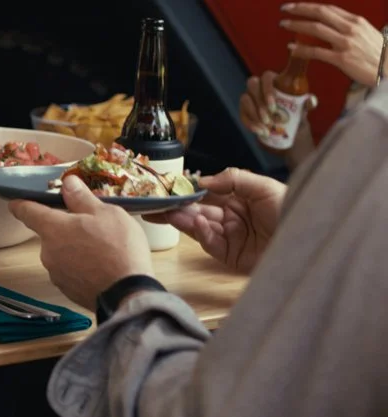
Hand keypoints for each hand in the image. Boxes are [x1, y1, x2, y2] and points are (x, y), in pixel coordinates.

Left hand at [8, 176, 153, 311]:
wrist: (128, 294)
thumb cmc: (118, 248)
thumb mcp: (105, 213)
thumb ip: (81, 198)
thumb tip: (67, 183)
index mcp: (53, 229)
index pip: (26, 211)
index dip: (21, 204)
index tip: (16, 201)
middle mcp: (47, 251)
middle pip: (49, 233)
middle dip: (65, 228)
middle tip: (91, 226)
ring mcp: (55, 273)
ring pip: (61, 253)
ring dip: (74, 248)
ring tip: (102, 249)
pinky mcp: (66, 290)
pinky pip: (70, 271)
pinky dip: (81, 267)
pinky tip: (101, 267)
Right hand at [144, 168, 285, 272]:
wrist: (311, 242)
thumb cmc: (293, 209)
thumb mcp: (265, 186)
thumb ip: (234, 179)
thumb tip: (202, 181)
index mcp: (239, 198)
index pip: (207, 193)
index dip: (187, 189)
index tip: (167, 186)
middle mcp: (231, 217)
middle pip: (198, 210)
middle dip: (177, 206)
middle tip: (154, 202)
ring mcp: (230, 237)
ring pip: (199, 226)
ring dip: (182, 219)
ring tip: (166, 213)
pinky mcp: (231, 256)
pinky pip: (211, 244)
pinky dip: (201, 234)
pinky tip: (196, 223)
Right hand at [239, 71, 317, 137]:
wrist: (287, 130)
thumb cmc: (295, 114)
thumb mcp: (303, 109)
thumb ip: (308, 104)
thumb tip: (311, 100)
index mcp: (274, 81)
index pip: (266, 77)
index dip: (267, 89)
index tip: (273, 106)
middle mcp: (259, 86)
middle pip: (252, 85)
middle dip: (259, 103)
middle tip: (269, 118)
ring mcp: (249, 98)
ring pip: (245, 99)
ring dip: (254, 114)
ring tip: (266, 127)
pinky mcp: (244, 110)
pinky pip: (242, 114)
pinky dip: (250, 123)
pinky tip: (259, 131)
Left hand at [280, 3, 384, 86]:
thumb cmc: (377, 54)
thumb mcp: (365, 33)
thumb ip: (348, 28)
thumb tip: (331, 26)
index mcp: (356, 21)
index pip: (328, 9)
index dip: (309, 6)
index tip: (296, 6)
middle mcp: (350, 29)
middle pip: (320, 14)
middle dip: (300, 10)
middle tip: (285, 10)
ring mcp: (345, 43)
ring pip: (316, 29)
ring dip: (296, 25)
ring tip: (284, 24)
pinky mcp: (341, 59)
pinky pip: (316, 52)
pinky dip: (301, 49)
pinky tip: (291, 47)